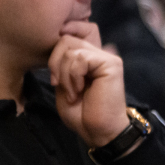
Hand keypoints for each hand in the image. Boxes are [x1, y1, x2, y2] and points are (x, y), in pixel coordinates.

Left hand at [49, 28, 128, 147]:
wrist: (96, 131)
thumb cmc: (79, 112)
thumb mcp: (61, 83)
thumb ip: (60, 62)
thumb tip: (62, 35)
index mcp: (85, 57)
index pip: (69, 33)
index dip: (55, 45)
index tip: (53, 72)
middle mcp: (97, 53)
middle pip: (65, 38)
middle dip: (54, 63)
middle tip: (58, 84)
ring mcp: (105, 57)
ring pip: (70, 50)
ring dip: (64, 76)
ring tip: (72, 93)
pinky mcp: (111, 63)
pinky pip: (81, 59)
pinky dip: (73, 77)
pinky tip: (79, 91)